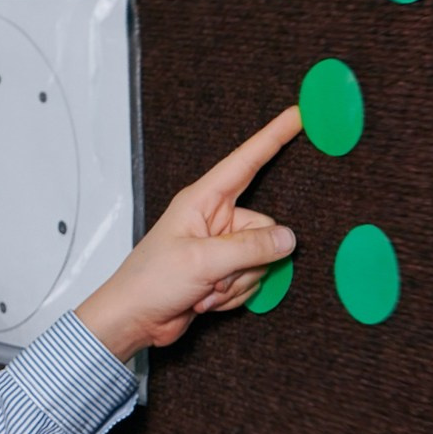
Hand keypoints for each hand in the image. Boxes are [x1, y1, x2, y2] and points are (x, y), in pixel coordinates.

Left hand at [75, 106, 301, 360]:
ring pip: (262, 260)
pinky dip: (233, 294)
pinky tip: (205, 298)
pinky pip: (251, 280)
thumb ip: (250, 248)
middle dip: (247, 261)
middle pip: (265, 228)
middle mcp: (214, 219)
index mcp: (202, 200)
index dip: (273, 137)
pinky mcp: (223, 271)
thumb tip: (288, 239)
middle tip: (213, 275)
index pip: (246, 161)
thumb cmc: (151, 281)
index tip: (298, 114)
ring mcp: (220, 246)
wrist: (134, 319)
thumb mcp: (202, 261)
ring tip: (203, 287)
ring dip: (236, 282)